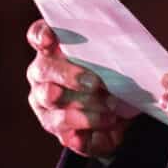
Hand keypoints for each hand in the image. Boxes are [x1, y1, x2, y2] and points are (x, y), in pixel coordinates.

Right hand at [26, 21, 138, 158]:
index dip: (41, 35)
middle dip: (70, 76)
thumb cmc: (111, 76)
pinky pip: (68, 133)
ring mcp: (45, 105)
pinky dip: (90, 129)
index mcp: (53, 51)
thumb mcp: (114, 59)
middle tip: (95, 83)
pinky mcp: (58, 131)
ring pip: (53, 105)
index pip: (37, 35)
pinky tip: (108, 125)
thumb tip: (130, 53)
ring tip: (111, 109)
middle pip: (44, 71)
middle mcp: (42, 76)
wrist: (119, 115)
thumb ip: (112, 51)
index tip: (50, 40)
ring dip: (84, 109)